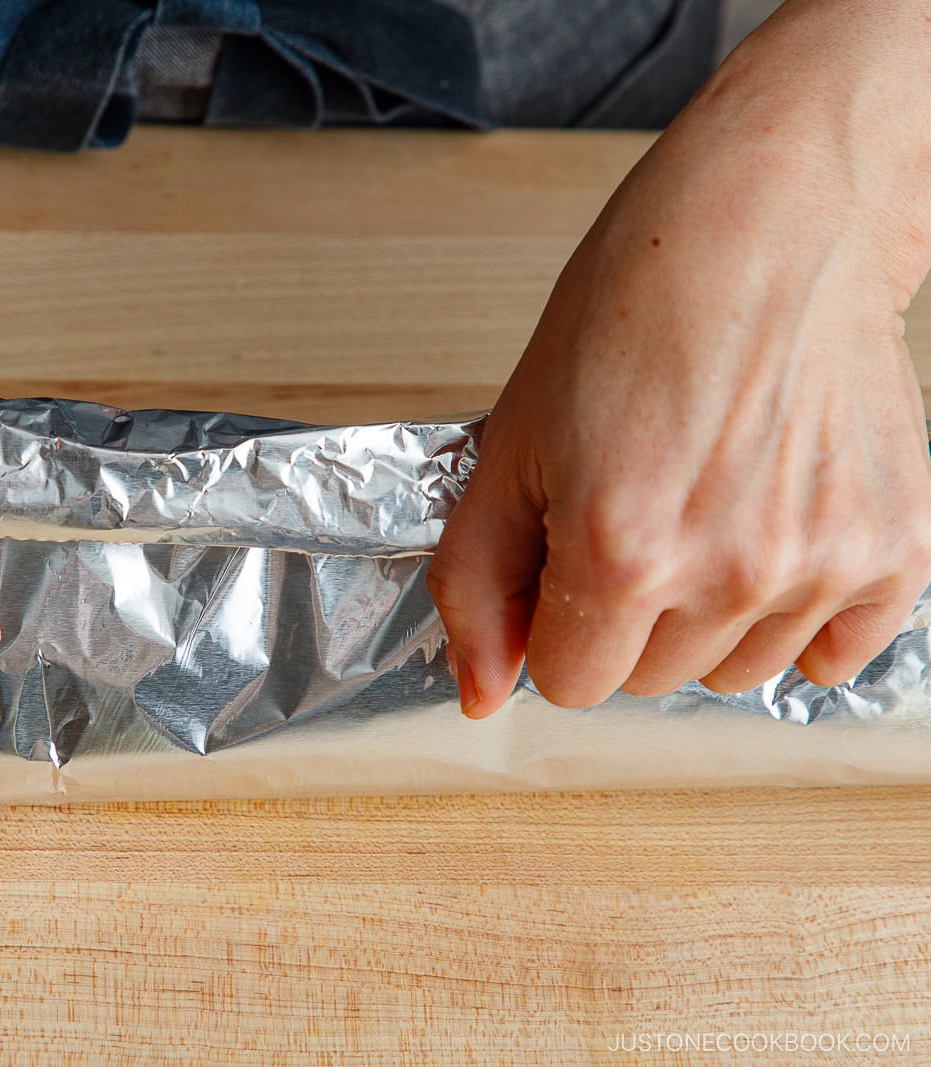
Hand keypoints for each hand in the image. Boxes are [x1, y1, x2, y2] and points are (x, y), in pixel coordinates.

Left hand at [429, 0, 930, 715]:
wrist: (772, 222)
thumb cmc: (636, 307)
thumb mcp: (509, 441)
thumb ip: (478, 580)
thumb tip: (480, 692)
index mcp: (621, 547)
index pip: (567, 682)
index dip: (554, 618)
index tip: (567, 553)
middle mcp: (731, 571)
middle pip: (647, 682)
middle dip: (621, 617)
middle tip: (636, 507)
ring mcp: (824, 563)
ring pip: (734, 673)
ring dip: (706, 619)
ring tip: (705, 506)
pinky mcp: (900, 547)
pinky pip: (833, 655)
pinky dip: (798, 614)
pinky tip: (772, 526)